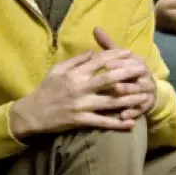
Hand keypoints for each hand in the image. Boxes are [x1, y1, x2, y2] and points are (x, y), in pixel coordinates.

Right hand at [9, 46, 150, 138]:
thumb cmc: (45, 90)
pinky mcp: (80, 120)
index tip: (129, 53)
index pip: (99, 61)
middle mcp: (80, 88)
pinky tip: (131, 123)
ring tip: (145, 96)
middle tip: (144, 70)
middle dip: (128, 74)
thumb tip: (93, 51)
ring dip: (129, 99)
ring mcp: (81, 105)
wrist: (31, 113)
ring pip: (110, 102)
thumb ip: (76, 61)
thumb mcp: (57, 70)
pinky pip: (102, 122)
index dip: (115, 55)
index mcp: (75, 74)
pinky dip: (117, 123)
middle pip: (109, 79)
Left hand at [94, 27, 155, 120]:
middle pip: (138, 74)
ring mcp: (147, 91)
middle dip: (124, 75)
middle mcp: (145, 75)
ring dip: (129, 93)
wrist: (147, 91)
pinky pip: (141, 109)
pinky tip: (123, 116)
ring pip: (139, 91)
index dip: (120, 62)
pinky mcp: (146, 105)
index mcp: (138, 62)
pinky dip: (133, 112)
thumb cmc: (128, 73)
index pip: (131, 59)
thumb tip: (95, 28)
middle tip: (111, 78)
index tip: (107, 64)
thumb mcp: (120, 59)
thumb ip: (108, 46)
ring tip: (116, 93)